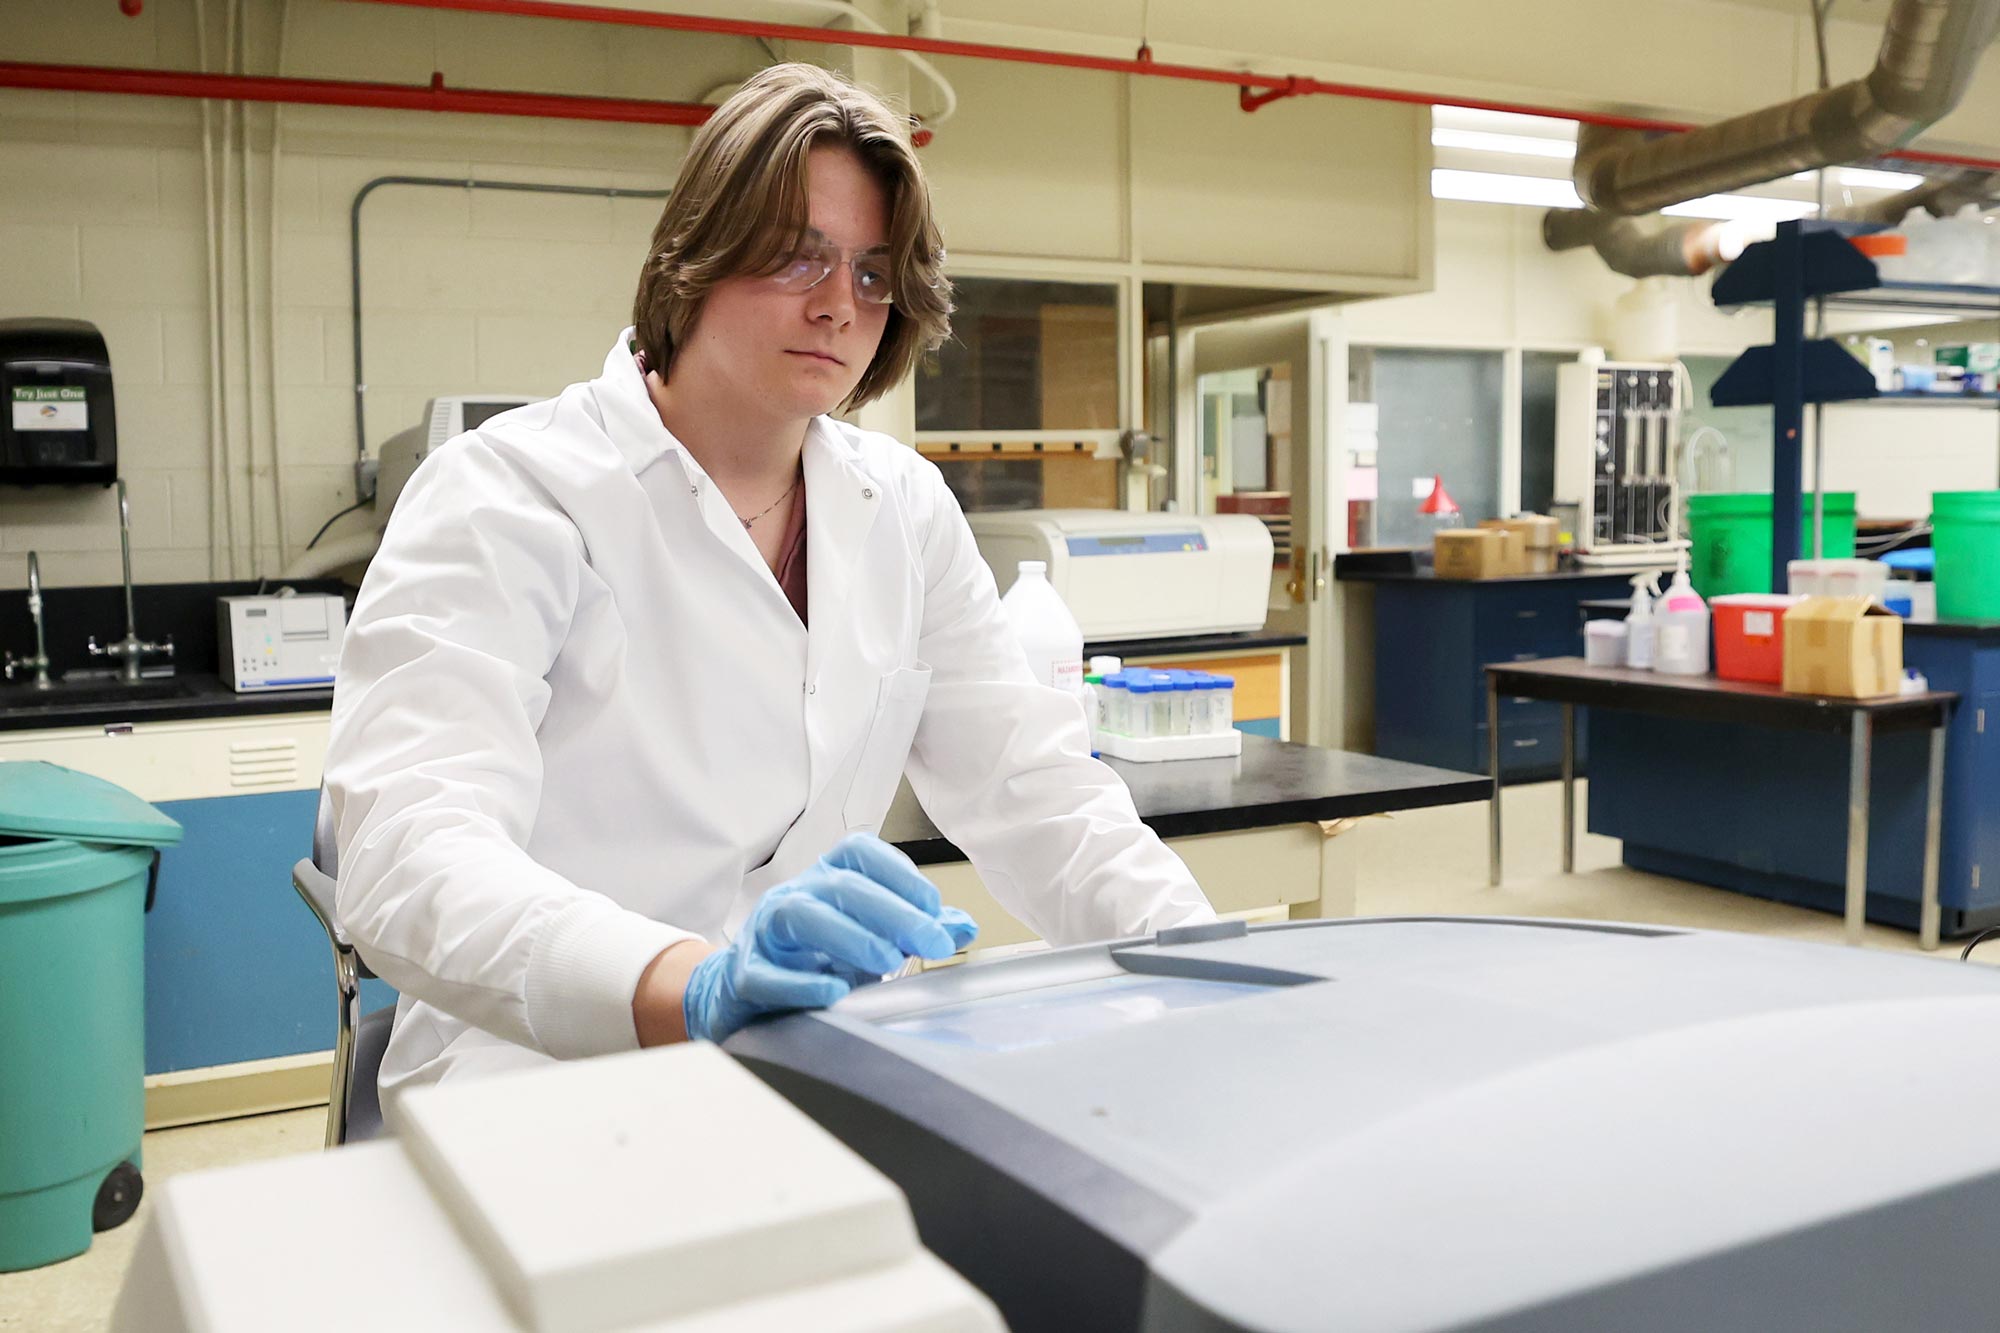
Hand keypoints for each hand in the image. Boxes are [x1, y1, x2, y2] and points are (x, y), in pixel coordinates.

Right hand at [681, 833, 978, 1042]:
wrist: (745, 991)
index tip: (934, 907)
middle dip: (894, 913)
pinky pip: (767, 975)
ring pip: (800, 915)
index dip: (902, 874)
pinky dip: (802, 984)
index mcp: (826, 878)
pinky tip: (834, 992)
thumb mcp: (871, 939)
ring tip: (888, 963)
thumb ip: (915, 930)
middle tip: (931, 944)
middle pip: (842, 885)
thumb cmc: (815, 958)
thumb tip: (963, 926)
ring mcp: (765, 932)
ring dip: (850, 936)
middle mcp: (795, 893)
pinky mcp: (746, 975)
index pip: (861, 852)